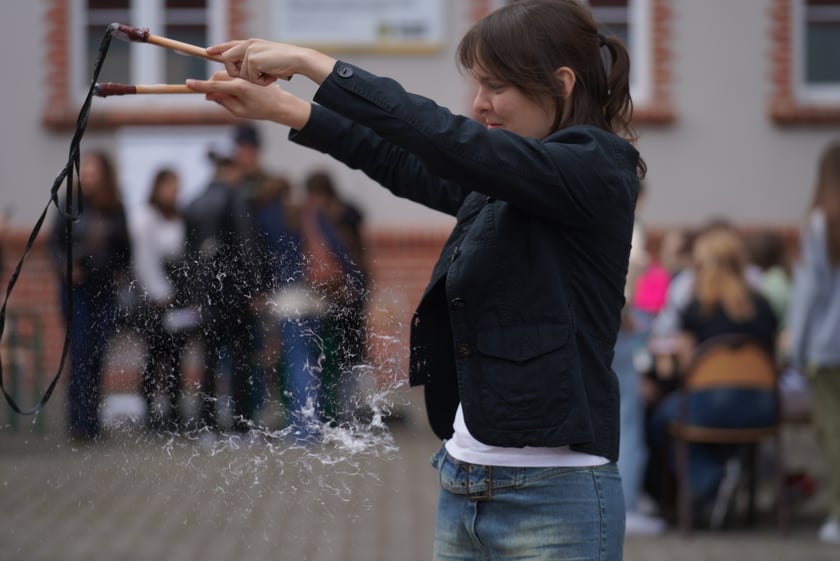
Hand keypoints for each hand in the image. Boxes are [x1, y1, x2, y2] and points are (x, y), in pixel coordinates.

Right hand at [186, 71, 311, 128]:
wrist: (279, 104)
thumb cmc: (260, 110)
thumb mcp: (240, 111)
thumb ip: (223, 102)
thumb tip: (208, 95)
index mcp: (240, 89)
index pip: (215, 86)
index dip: (200, 85)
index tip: (188, 84)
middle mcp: (241, 78)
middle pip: (217, 76)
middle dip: (210, 85)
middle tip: (209, 97)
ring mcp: (244, 75)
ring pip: (223, 74)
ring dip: (218, 83)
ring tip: (223, 96)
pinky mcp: (246, 73)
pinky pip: (231, 74)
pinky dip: (226, 81)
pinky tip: (230, 90)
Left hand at [206, 39, 335, 85]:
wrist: (297, 59)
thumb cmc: (285, 62)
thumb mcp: (266, 59)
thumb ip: (252, 60)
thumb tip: (241, 69)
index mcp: (250, 44)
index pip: (229, 45)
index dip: (219, 48)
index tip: (209, 51)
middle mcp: (247, 45)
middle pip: (227, 60)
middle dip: (235, 73)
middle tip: (255, 77)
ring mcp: (249, 51)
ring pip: (239, 74)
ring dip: (254, 80)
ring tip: (268, 76)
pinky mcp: (252, 59)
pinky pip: (250, 78)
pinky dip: (261, 81)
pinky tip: (272, 76)